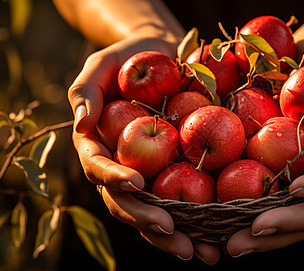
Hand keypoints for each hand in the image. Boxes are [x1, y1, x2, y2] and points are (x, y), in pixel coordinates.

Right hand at [69, 36, 221, 263]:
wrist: (164, 56)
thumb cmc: (131, 56)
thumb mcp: (103, 63)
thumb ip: (85, 90)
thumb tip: (81, 122)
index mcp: (99, 146)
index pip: (100, 168)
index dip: (115, 178)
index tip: (137, 183)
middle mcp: (121, 167)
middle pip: (128, 202)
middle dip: (148, 221)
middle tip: (174, 233)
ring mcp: (149, 173)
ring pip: (155, 211)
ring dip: (175, 235)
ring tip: (202, 252)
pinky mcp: (175, 171)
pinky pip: (183, 200)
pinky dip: (198, 221)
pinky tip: (218, 237)